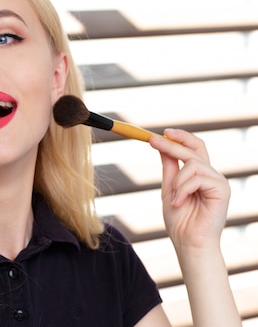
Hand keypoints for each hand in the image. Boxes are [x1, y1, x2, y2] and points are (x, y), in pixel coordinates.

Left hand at [149, 129, 230, 252]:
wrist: (189, 243)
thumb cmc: (180, 220)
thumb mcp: (169, 188)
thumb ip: (169, 167)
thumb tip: (163, 145)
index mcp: (200, 175)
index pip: (194, 148)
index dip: (180, 138)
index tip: (162, 133)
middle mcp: (211, 175)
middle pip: (194, 149)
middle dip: (171, 144)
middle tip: (152, 140)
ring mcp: (218, 182)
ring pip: (192, 164)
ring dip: (177, 181)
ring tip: (174, 198)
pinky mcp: (222, 190)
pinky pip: (197, 178)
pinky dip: (183, 189)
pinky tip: (179, 203)